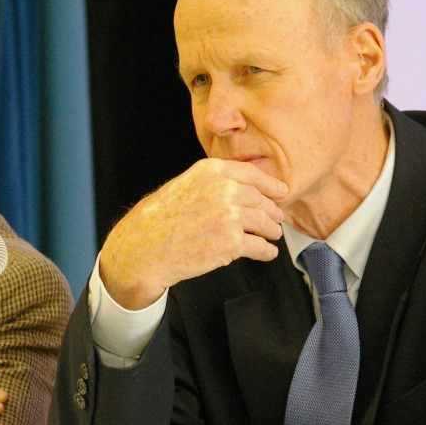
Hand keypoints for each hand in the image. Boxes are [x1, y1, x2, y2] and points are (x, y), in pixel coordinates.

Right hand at [99, 158, 286, 308]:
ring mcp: (230, 217)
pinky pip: (261, 247)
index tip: (281, 192)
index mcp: (212, 172)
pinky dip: (267, 251)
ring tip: (272, 235)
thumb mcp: (184, 185)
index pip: (253, 175)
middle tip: (276, 219)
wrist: (144, 248)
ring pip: (265, 223)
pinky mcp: (232, 244)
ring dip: (272, 231)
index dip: (271, 185)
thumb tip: (240, 189)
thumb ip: (212, 183)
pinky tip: (267, 252)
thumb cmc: (158, 220)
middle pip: (262, 200)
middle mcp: (225, 190)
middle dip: (272, 211)